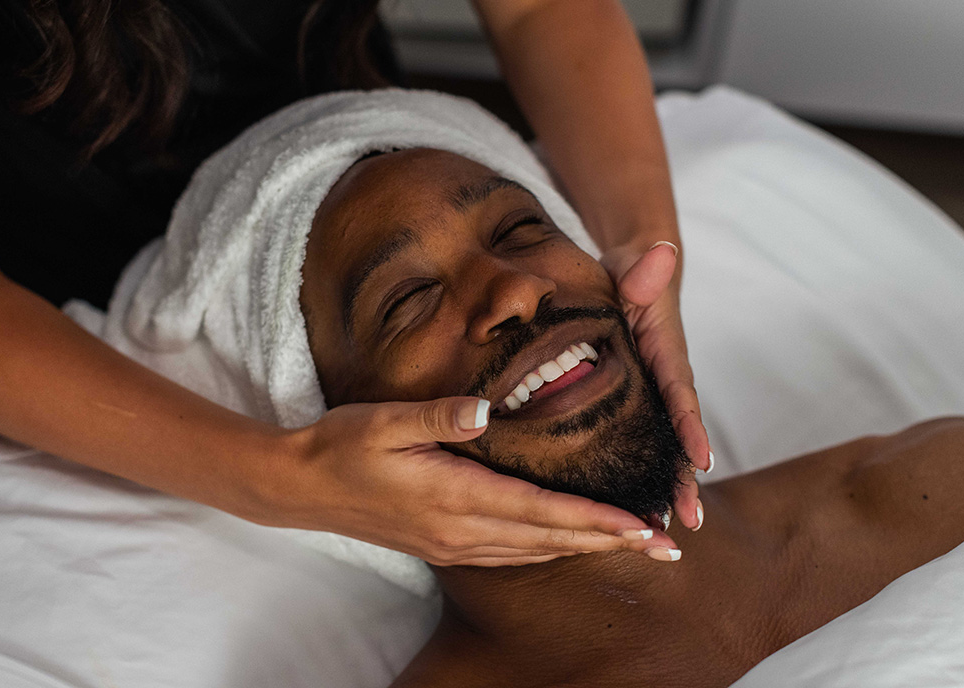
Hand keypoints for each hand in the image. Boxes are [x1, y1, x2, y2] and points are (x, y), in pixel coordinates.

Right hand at [275, 397, 681, 565]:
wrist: (298, 487)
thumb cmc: (341, 445)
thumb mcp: (384, 420)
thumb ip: (437, 416)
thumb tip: (482, 408)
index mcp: (453, 496)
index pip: (541, 511)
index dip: (596, 520)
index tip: (642, 526)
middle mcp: (459, 530)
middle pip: (550, 540)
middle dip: (610, 543)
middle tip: (665, 548)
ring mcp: (452, 544)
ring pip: (534, 552)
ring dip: (585, 548)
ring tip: (631, 547)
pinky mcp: (442, 545)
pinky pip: (510, 554)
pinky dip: (548, 549)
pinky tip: (566, 543)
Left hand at [600, 240, 712, 530]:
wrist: (631, 278)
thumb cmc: (631, 274)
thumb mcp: (633, 269)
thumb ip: (644, 268)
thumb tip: (665, 250)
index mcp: (666, 354)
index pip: (680, 392)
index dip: (691, 425)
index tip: (701, 458)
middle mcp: (666, 383)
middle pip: (679, 435)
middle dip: (685, 477)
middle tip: (687, 521)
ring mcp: (652, 399)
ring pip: (662, 449)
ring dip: (666, 488)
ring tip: (661, 532)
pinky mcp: (636, 407)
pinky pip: (642, 445)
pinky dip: (644, 477)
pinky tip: (635, 512)